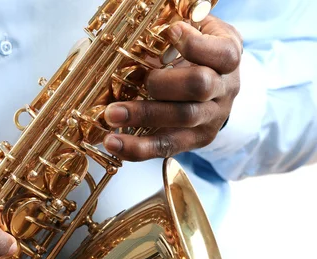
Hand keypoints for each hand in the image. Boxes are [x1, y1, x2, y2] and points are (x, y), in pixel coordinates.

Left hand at [102, 15, 242, 160]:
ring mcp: (211, 118)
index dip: (196, 44)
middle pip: (200, 86)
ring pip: (181, 119)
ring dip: (143, 116)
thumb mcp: (199, 35)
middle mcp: (225, 89)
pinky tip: (113, 143)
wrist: (218, 91)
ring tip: (111, 115)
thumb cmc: (199, 56)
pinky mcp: (195, 140)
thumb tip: (139, 32)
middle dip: (163, 83)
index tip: (171, 31)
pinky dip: (137, 148)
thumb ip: (178, 32)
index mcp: (227, 57)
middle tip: (137, 81)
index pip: (223, 53)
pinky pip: (166, 146)